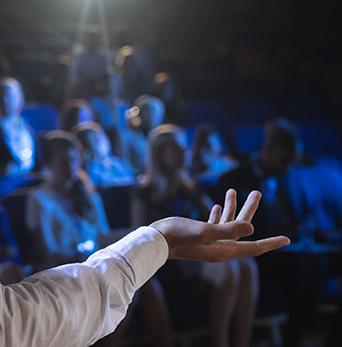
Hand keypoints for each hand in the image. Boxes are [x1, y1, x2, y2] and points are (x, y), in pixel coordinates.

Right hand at [150, 189, 289, 261]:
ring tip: (235, 190)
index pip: (253, 247)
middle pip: (242, 229)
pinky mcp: (197, 236)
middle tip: (257, 192)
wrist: (153, 242)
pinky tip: (218, 205)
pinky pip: (214, 225)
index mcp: (223, 250)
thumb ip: (227, 229)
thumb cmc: (176, 236)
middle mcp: (218, 248)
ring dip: (233, 207)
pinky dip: (219, 214)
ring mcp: (208, 243)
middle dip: (250, 210)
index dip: (271, 243)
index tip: (287, 239)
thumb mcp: (203, 231)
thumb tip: (251, 228)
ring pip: (227, 224)